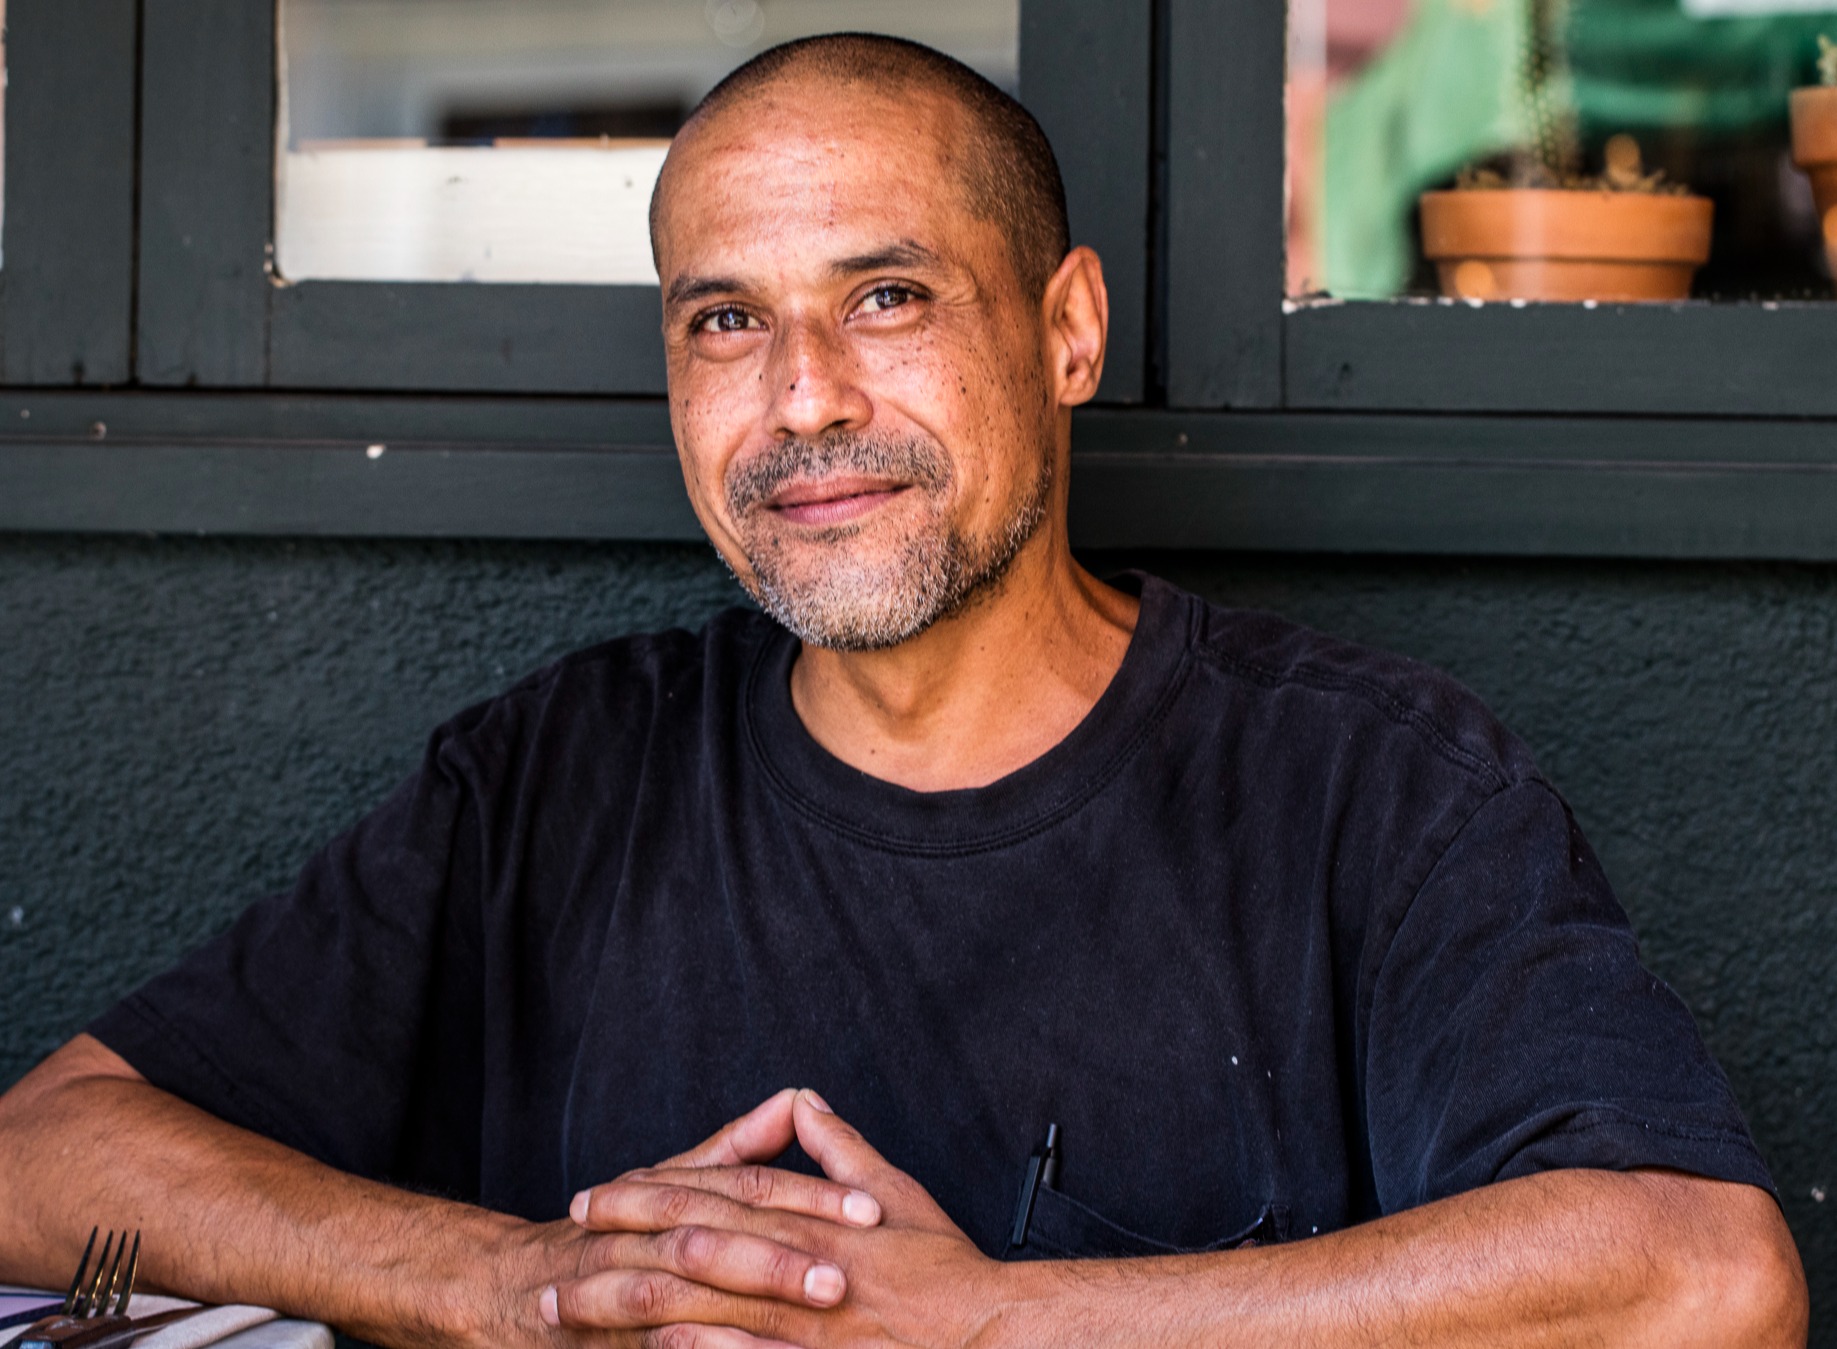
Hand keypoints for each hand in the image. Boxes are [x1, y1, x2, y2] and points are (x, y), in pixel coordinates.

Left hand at [553, 1090, 1012, 1348]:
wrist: (994, 1336)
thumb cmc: (946, 1273)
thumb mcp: (895, 1193)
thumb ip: (841, 1150)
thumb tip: (804, 1103)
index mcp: (809, 1220)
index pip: (711, 1197)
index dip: (647, 1194)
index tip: (596, 1195)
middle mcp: (796, 1266)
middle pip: (687, 1248)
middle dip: (616, 1249)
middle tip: (559, 1252)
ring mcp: (800, 1325)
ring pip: (694, 1308)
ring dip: (624, 1311)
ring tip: (567, 1313)